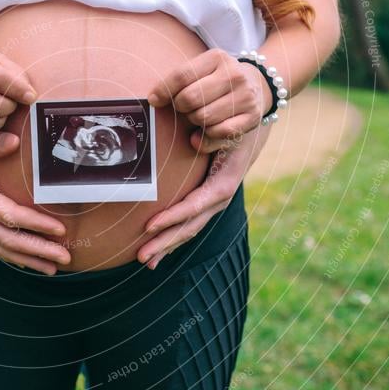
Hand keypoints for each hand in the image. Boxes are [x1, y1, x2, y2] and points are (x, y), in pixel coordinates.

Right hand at [0, 106, 69, 274]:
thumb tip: (15, 141)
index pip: (8, 215)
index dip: (35, 224)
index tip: (60, 229)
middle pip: (7, 239)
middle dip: (38, 250)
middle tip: (66, 257)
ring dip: (27, 259)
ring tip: (53, 267)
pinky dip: (10, 255)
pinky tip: (28, 261)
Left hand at [136, 130, 258, 269]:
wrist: (247, 132)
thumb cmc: (231, 128)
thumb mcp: (225, 132)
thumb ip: (210, 138)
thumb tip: (192, 140)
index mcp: (223, 184)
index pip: (193, 206)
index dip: (171, 218)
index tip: (148, 226)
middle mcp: (219, 199)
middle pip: (189, 226)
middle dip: (164, 242)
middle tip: (140, 256)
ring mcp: (214, 204)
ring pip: (189, 230)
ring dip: (166, 246)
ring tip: (146, 261)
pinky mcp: (207, 204)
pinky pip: (189, 224)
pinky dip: (174, 238)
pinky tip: (159, 252)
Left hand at [148, 48, 272, 152]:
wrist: (257, 83)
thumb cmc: (217, 79)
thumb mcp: (202, 70)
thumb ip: (178, 81)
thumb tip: (154, 100)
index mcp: (217, 58)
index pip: (182, 75)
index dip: (163, 90)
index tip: (154, 99)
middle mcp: (234, 74)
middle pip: (190, 98)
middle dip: (180, 107)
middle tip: (184, 106)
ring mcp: (245, 96)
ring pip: (203, 117)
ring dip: (194, 120)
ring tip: (200, 113)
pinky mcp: (252, 116)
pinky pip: (219, 132)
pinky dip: (208, 134)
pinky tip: (209, 127)